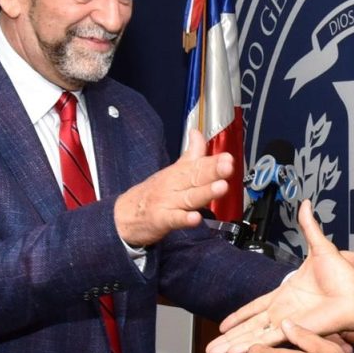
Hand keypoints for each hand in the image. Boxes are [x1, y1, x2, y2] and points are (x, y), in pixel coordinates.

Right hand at [114, 127, 231, 247]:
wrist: (124, 214)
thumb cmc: (153, 192)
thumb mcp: (173, 170)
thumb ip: (191, 154)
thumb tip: (198, 133)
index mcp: (179, 173)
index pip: (199, 164)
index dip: (214, 161)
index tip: (228, 157)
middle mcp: (175, 185)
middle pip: (196, 177)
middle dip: (213, 171)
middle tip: (227, 166)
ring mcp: (168, 202)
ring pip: (190, 197)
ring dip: (205, 192)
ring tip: (221, 187)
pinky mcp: (161, 219)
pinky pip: (174, 219)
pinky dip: (184, 219)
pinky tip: (195, 218)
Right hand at [207, 199, 353, 352]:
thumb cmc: (343, 276)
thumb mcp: (321, 247)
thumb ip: (309, 227)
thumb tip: (306, 204)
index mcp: (285, 295)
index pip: (254, 308)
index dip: (238, 316)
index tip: (223, 325)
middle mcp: (282, 312)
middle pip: (248, 326)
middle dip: (229, 337)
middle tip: (210, 350)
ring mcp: (286, 322)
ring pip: (252, 335)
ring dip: (233, 344)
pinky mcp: (293, 329)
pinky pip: (267, 338)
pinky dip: (250, 344)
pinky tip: (234, 352)